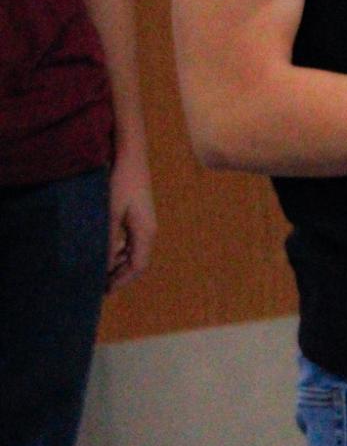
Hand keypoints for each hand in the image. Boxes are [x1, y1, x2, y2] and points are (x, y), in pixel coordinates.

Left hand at [106, 149, 154, 291]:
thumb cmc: (121, 183)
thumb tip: (103, 267)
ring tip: (99, 270)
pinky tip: (104, 249)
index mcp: (146, 232)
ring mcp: (144, 221)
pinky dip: (118, 250)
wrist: (130, 154)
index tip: (103, 290)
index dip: (122, 281)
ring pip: (133, 251)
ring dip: (118, 262)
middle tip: (98, 284)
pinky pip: (130, 240)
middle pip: (137, 261)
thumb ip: (107, 242)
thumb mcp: (110, 214)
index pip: (138, 266)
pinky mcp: (137, 214)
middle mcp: (148, 229)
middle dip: (119, 274)